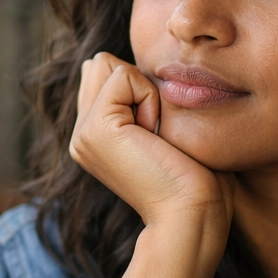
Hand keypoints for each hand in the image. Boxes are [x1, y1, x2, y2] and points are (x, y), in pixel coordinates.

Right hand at [70, 53, 232, 239]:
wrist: (192, 213)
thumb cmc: (195, 176)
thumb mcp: (163, 128)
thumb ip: (139, 100)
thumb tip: (127, 68)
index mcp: (95, 136)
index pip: (106, 71)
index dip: (142, 88)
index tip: (159, 134)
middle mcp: (82, 135)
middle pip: (102, 64)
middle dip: (138, 84)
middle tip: (156, 134)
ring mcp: (83, 133)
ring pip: (108, 64)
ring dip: (144, 90)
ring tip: (155, 135)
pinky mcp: (95, 129)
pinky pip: (124, 75)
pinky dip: (150, 97)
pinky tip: (155, 136)